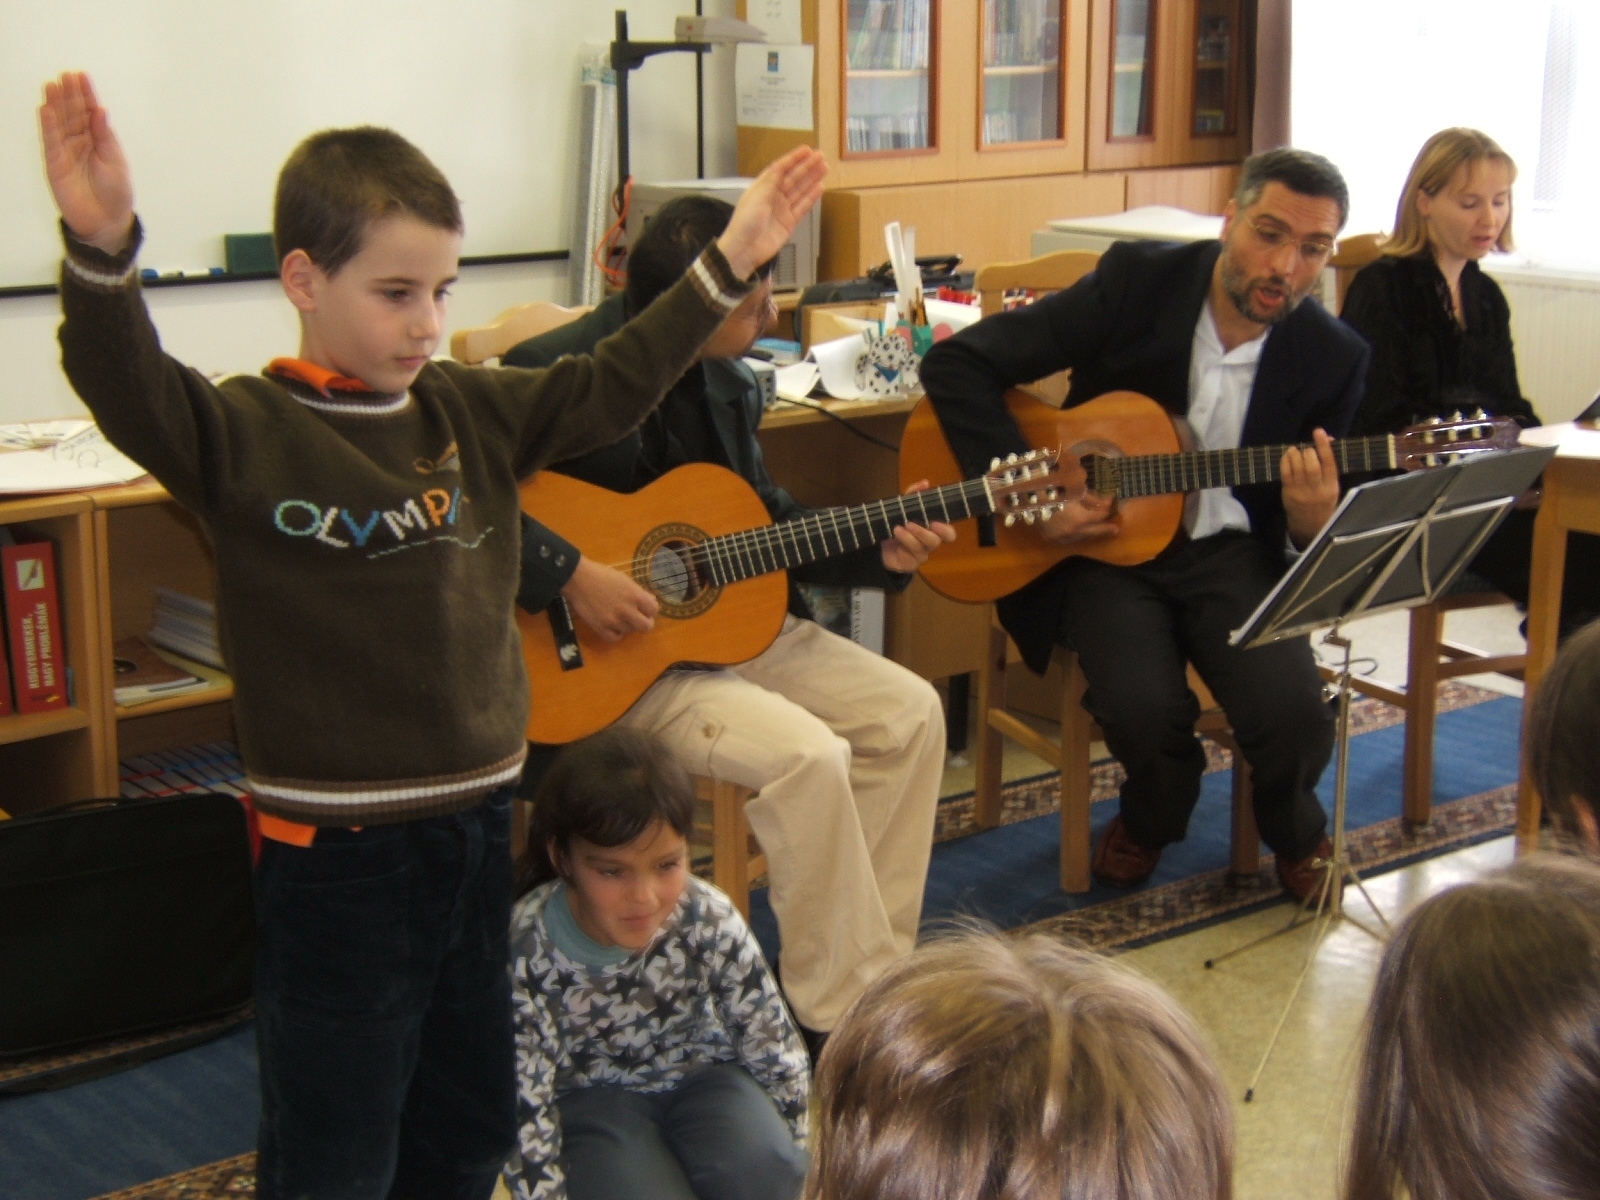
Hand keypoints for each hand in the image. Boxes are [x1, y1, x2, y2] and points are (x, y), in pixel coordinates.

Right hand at [39, 72, 134, 253]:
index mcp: (99, 139)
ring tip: (52, 86)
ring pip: (59, 123)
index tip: (81, 76)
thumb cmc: (116, 192)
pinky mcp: (55, 164)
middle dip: (69, 94)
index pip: (90, 112)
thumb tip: (101, 110)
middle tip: (65, 76)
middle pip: (73, 113)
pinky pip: (50, 141)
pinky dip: (48, 126)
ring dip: (55, 104)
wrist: (107, 221)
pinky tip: (46, 109)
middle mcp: (81, 141)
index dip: (86, 94)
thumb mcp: (115, 162)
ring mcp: (66, 151)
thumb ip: (106, 136)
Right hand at [560, 557, 657, 643]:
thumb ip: (639, 592)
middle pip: (646, 626)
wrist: (578, 579)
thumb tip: (650, 602)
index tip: (645, 609)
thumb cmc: (602, 576)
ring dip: (626, 625)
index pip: (654, 610)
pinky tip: (612, 625)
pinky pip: (615, 638)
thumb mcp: (625, 580)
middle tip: (637, 618)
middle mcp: (627, 610)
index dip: (650, 610)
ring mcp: (613, 621)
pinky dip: (615, 633)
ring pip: (629, 631)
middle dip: (644, 622)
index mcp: (635, 595)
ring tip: (617, 615)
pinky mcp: (600, 628)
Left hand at [716, 146, 827, 279]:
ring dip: (812, 179)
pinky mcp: (789, 223)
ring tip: (824, 168)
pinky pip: (802, 207)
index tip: (807, 150)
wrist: (744, 250)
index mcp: (762, 187)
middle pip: (793, 178)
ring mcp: (782, 210)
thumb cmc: (744, 223)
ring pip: (800, 191)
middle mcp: (773, 196)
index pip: (780, 168)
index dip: (794, 159)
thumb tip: (781, 165)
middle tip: (820, 156)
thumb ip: (771, 181)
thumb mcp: (756, 196)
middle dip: (806, 167)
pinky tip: (819, 188)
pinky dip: (811, 198)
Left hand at [879, 480, 957, 571]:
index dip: (945, 530)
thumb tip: (925, 482)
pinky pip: (908, 557)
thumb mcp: (903, 507)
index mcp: (933, 531)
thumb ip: (913, 494)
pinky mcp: (909, 564)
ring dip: (908, 537)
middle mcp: (929, 544)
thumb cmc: (898, 524)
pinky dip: (901, 545)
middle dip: (923, 532)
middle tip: (910, 524)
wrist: (881, 546)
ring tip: (897, 528)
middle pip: (935, 542)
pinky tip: (894, 538)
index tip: (934, 522)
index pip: (948, 534)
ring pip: (920, 548)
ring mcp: (919, 555)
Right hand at [1039, 489, 1118, 544]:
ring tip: (1099, 529)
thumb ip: (1092, 498)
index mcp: (1079, 519)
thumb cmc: (1050, 489)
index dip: (1108, 508)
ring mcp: (1060, 537)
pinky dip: (1077, 534)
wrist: (1024, 498)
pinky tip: (1080, 531)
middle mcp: (1072, 532)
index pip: (1100, 516)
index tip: (1112, 502)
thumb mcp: (1074, 491)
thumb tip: (1107, 502)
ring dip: (1090, 532)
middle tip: (1115, 529)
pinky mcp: (1051, 538)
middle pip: (1094, 531)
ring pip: (1081, 537)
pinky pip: (1069, 539)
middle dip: (1105, 528)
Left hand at [1281, 428, 1339, 548]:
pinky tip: (1288, 455)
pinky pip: (1285, 473)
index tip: (1319, 432)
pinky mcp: (1288, 493)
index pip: (1330, 463)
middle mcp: (1317, 489)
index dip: (1324, 445)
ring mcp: (1301, 492)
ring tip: (1296, 450)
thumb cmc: (1323, 500)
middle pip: (1312, 466)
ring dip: (1296, 453)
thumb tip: (1328, 439)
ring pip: (1298, 468)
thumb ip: (1330, 465)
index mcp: (1332, 486)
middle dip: (1309, 452)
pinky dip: (1286, 460)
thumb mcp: (1332, 485)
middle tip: (1307, 449)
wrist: (1310, 526)